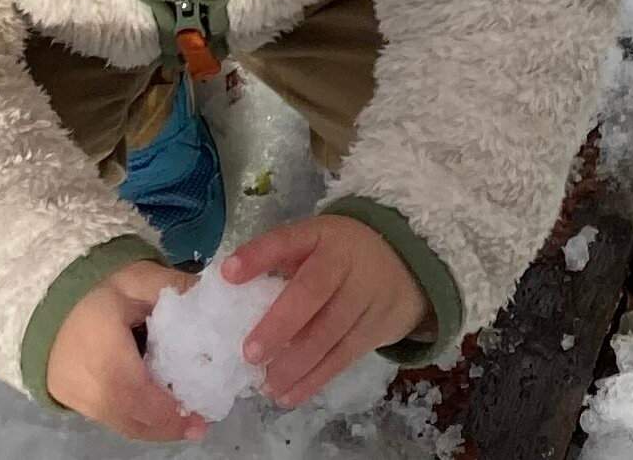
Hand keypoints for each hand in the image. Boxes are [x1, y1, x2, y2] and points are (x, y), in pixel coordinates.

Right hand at [46, 258, 206, 441]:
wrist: (39, 295)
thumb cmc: (91, 285)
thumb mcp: (135, 278)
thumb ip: (175, 288)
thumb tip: (212, 296)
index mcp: (105, 356)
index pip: (140, 396)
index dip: (170, 413)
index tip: (200, 418)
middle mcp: (87, 386)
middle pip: (131, 420)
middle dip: (166, 426)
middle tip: (198, 424)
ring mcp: (74, 396)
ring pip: (118, 422)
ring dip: (150, 424)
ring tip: (181, 419)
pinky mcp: (67, 398)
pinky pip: (105, 416)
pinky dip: (131, 416)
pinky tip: (151, 406)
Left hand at [224, 216, 428, 407]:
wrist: (404, 262)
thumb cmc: (339, 255)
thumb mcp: (314, 243)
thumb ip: (279, 262)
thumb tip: (228, 293)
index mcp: (322, 236)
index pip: (287, 241)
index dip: (258, 257)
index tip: (228, 275)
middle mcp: (345, 263)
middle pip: (312, 293)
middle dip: (279, 325)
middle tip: (251, 355)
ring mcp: (365, 297)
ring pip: (329, 333)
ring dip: (295, 364)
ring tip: (267, 385)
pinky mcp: (376, 328)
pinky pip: (343, 357)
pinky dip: (315, 380)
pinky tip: (289, 396)